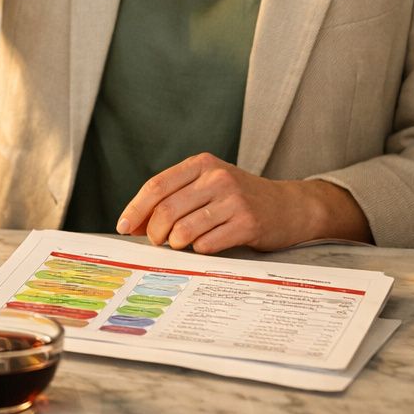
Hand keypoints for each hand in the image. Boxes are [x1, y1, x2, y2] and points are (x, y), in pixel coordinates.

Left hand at [115, 153, 367, 252]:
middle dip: (153, 231)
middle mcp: (217, 177)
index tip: (123, 227)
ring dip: (175, 243)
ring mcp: (234, 199)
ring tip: (179, 245)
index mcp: (201, 163)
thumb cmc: (240, 198)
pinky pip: (207, 243)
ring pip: (184, 229)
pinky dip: (199, 249)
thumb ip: (175, 196)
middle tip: (154, 242)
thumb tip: (134, 223)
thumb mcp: (208, 184)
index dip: (136, 209)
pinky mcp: (248, 223)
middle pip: (166, 209)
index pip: (156, 186)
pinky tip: (205, 245)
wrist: (290, 207)